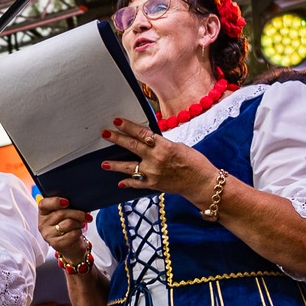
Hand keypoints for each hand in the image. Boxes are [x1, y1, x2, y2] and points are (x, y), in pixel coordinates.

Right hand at [36, 197, 91, 261]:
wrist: (71, 245)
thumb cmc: (67, 225)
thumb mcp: (65, 213)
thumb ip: (66, 206)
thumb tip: (78, 200)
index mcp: (43, 213)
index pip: (43, 204)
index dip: (55, 201)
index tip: (67, 202)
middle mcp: (43, 224)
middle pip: (61, 213)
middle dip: (77, 213)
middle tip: (86, 215)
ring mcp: (48, 235)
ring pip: (69, 223)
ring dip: (79, 223)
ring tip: (80, 224)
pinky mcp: (56, 244)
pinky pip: (73, 233)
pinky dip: (79, 232)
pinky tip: (77, 232)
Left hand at [100, 118, 218, 200]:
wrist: (201, 182)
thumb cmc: (193, 162)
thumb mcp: (177, 146)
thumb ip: (161, 145)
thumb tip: (147, 141)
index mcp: (163, 145)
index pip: (141, 133)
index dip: (128, 126)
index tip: (117, 121)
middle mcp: (156, 158)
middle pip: (132, 146)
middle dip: (117, 139)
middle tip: (105, 133)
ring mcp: (153, 173)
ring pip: (130, 167)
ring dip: (116, 165)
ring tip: (104, 164)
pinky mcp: (153, 184)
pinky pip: (137, 183)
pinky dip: (128, 182)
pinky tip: (120, 182)